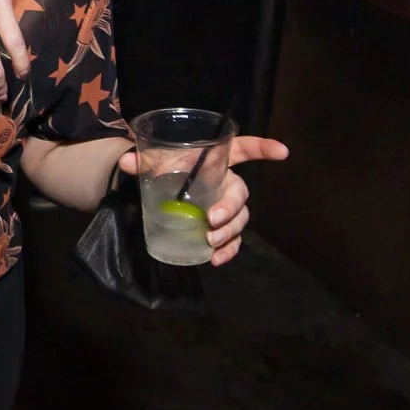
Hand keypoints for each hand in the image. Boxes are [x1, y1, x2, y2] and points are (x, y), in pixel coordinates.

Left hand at [114, 135, 289, 265]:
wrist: (159, 186)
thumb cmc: (167, 166)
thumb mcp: (156, 161)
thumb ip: (144, 161)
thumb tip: (127, 162)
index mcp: (218, 159)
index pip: (245, 149)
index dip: (263, 148)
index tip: (283, 151)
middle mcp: (227, 182)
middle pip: (240, 194)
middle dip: (230, 208)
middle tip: (213, 219)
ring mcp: (226, 206)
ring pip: (239, 219)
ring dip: (228, 232)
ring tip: (211, 243)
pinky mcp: (219, 227)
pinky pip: (231, 240)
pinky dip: (227, 251)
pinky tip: (216, 260)